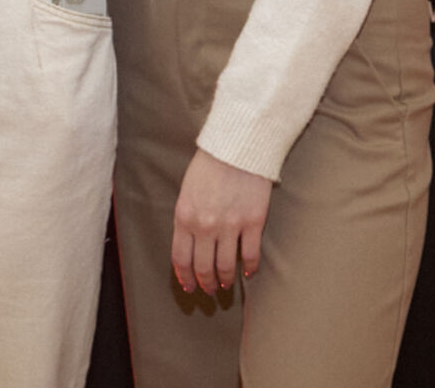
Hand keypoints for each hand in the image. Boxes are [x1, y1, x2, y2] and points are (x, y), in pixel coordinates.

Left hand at [172, 149, 271, 295]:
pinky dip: (250, 267)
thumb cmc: (211, 164)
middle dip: (205, 283)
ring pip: (225, 266)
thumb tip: (190, 243)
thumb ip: (187, 217)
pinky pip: (251, 254)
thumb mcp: (187, 190)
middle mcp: (205, 226)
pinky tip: (249, 272)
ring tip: (226, 283)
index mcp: (184, 217)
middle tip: (208, 289)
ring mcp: (230, 225)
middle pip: (203, 267)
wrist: (238, 145)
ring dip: (225, 279)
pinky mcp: (253, 222)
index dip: (185, 277)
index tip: (189, 287)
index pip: (181, 258)